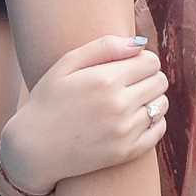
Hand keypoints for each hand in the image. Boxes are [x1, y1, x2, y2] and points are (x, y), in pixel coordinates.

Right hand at [1, 32, 168, 194]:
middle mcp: (119, 106)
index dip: (143, 60)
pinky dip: (153, 121)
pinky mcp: (126, 152)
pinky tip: (135, 119)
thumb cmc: (47, 101)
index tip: (131, 65)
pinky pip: (158, 129)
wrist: (34, 149)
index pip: (150, 61)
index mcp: (105, 80)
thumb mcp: (66, 65)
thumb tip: (140, 42)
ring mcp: (124, 131)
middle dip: (149, 77)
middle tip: (131, 83)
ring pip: (161, 105)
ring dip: (152, 99)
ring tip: (132, 101)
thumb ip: (104, 47)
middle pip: (160, 82)